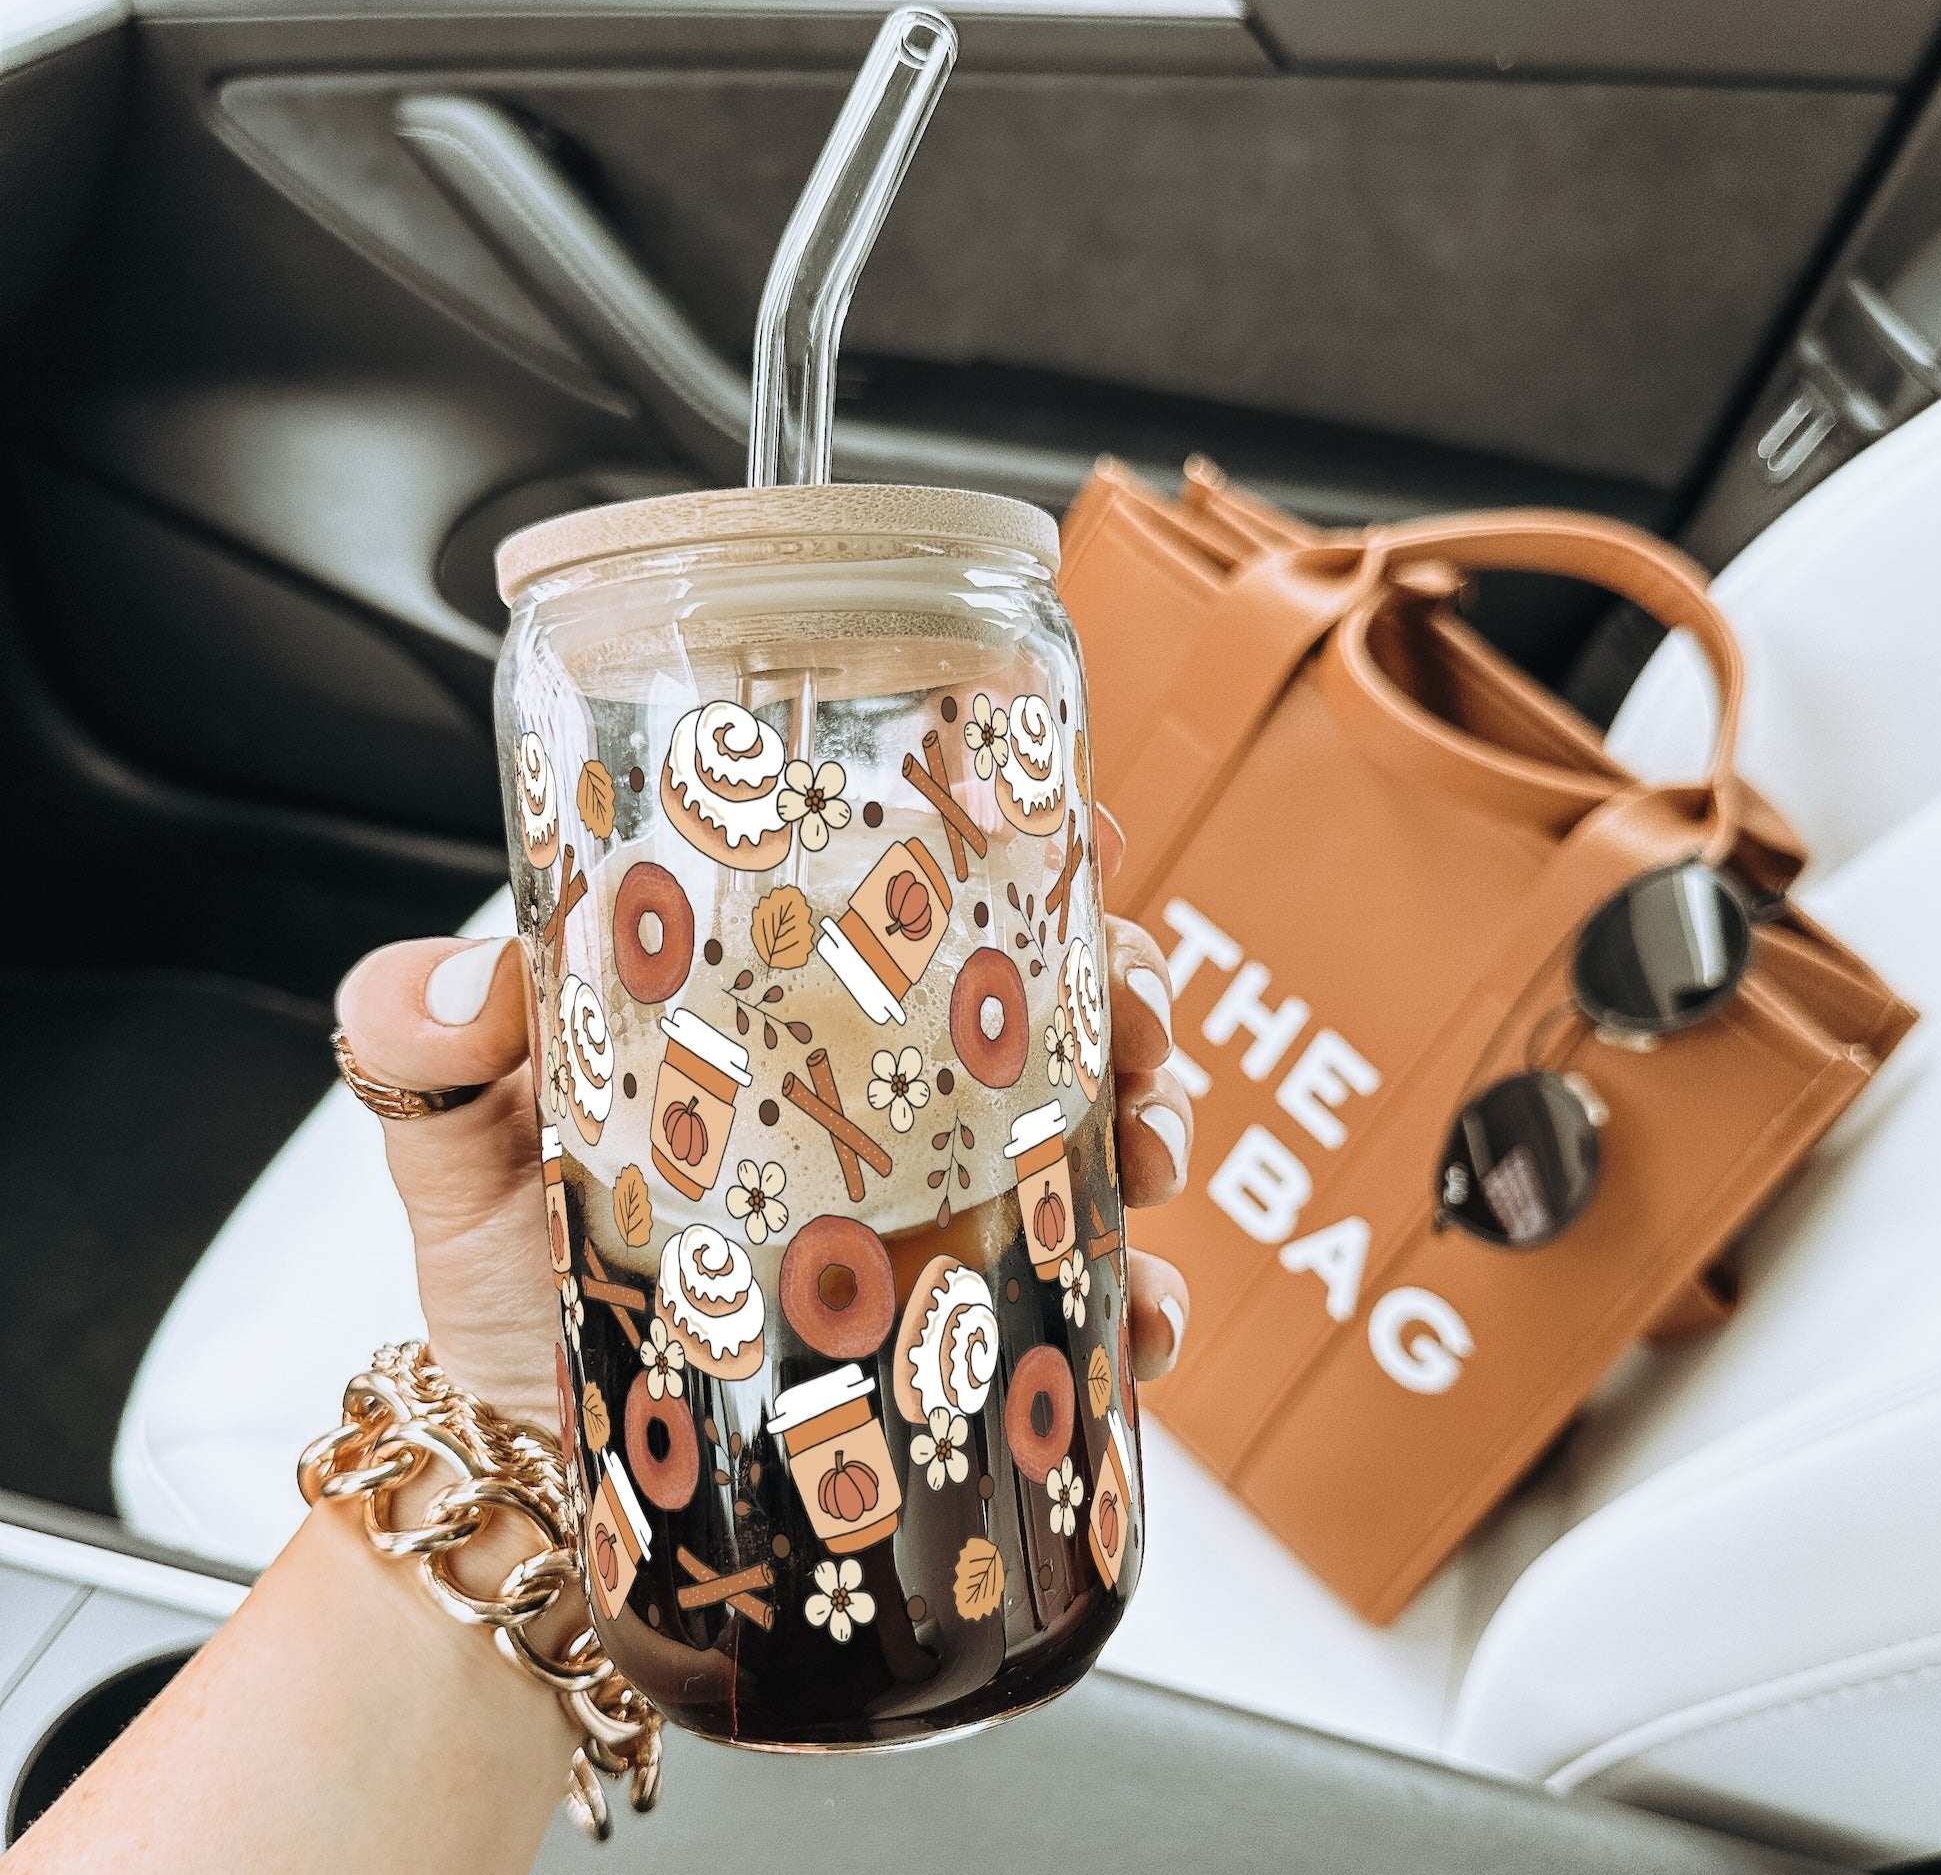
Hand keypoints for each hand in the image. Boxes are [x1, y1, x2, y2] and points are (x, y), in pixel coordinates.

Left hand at [336, 863, 1190, 1429]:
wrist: (543, 1481)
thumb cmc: (507, 1294)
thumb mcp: (457, 1154)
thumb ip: (424, 1051)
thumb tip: (466, 982)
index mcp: (781, 1020)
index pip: (905, 898)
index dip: (1006, 841)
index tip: (1072, 820)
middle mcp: (878, 1101)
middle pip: (1036, 1002)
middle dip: (1124, 982)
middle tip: (1137, 1012)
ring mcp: (932, 1212)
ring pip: (1087, 1131)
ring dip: (1155, 1119)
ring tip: (1155, 1146)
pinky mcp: (958, 1329)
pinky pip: (1078, 1299)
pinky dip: (1137, 1296)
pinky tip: (1142, 1311)